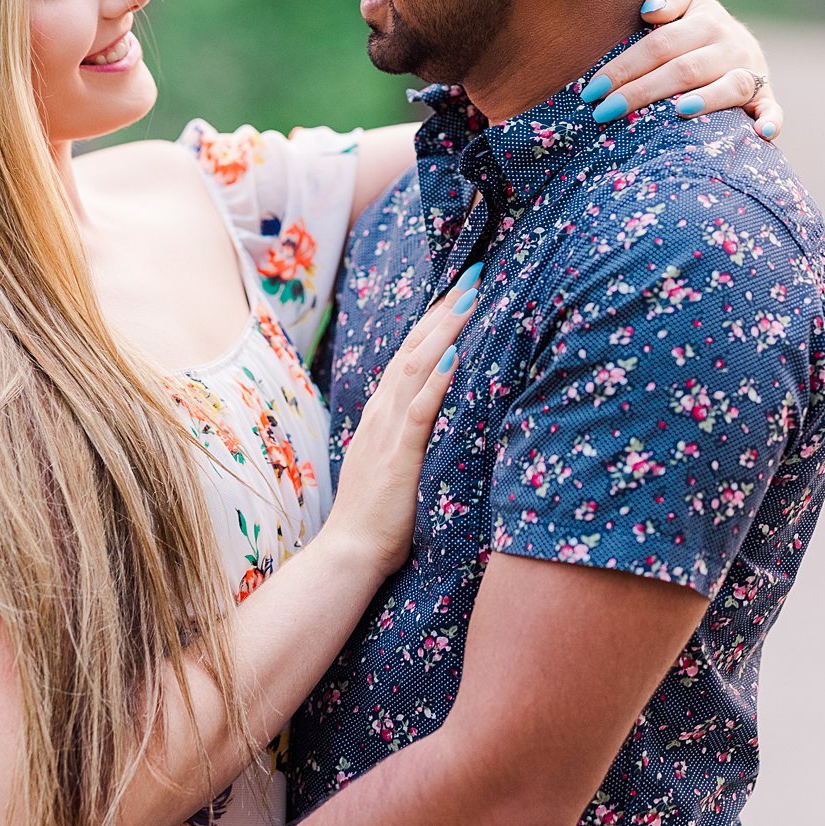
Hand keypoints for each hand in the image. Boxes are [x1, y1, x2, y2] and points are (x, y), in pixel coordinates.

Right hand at [329, 266, 479, 573]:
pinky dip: (437, 381)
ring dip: (445, 330)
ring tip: (471, 297)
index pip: (412, 353)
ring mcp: (389, 432)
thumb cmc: (377, 515)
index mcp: (383, 413)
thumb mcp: (397, 462)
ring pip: (418, 368)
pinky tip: (455, 356)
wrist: (349, 553)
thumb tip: (438, 415)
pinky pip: (419, 412)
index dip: (437, 319)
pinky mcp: (400, 456)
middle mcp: (383, 413)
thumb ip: (412, 434)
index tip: (462, 288)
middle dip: (446, 308)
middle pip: (416, 347)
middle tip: (475, 272)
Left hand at [583, 0, 781, 137]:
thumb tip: (649, 11)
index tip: (592, 90)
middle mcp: (731, 45)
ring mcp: (751, 71)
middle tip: (605, 113)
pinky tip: (761, 133)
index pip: (659, 45)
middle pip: (684, 69)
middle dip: (642, 92)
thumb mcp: (686, 4)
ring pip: (729, 87)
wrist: (741, 43)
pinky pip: (772, 108)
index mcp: (705, 21)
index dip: (624, 66)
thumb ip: (668, 0)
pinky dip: (771, 119)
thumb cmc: (696, 30)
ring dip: (706, 100)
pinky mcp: (766, 96)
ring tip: (677, 112)